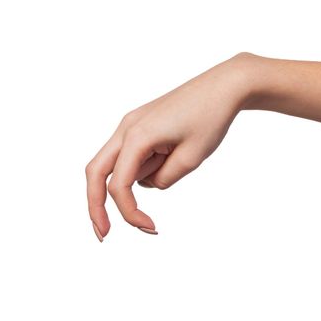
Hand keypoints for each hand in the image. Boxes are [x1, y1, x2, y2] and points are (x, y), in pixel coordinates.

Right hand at [85, 52, 256, 240]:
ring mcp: (132, 124)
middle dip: (96, 205)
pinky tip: (175, 149)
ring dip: (142, 175)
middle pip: (96, 172)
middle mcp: (126, 128)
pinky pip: (135, 153)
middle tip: (104, 235)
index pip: (120, 185)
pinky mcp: (141, 124)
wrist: (224, 85)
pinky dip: (149, 163)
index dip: (130, 213)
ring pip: (121, 164)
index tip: (150, 228)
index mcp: (137, 136)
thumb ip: (164, 179)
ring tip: (180, 154)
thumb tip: (147, 184)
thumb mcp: (191, 158)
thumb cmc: (210, 117)